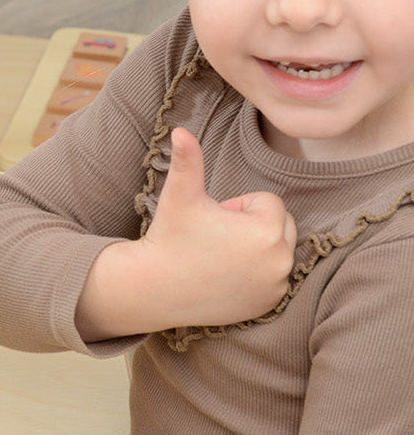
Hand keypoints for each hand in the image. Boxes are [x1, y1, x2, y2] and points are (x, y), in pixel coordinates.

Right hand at [144, 127, 296, 325]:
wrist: (154, 289)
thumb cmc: (169, 237)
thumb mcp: (180, 196)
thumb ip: (187, 161)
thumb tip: (180, 130)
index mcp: (266, 229)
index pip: (267, 202)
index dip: (236, 207)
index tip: (211, 221)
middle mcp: (280, 261)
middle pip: (279, 225)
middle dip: (251, 226)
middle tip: (215, 238)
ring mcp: (277, 286)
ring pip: (277, 251)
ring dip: (256, 249)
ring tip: (219, 257)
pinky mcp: (270, 304)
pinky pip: (274, 277)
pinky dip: (257, 275)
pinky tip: (226, 277)